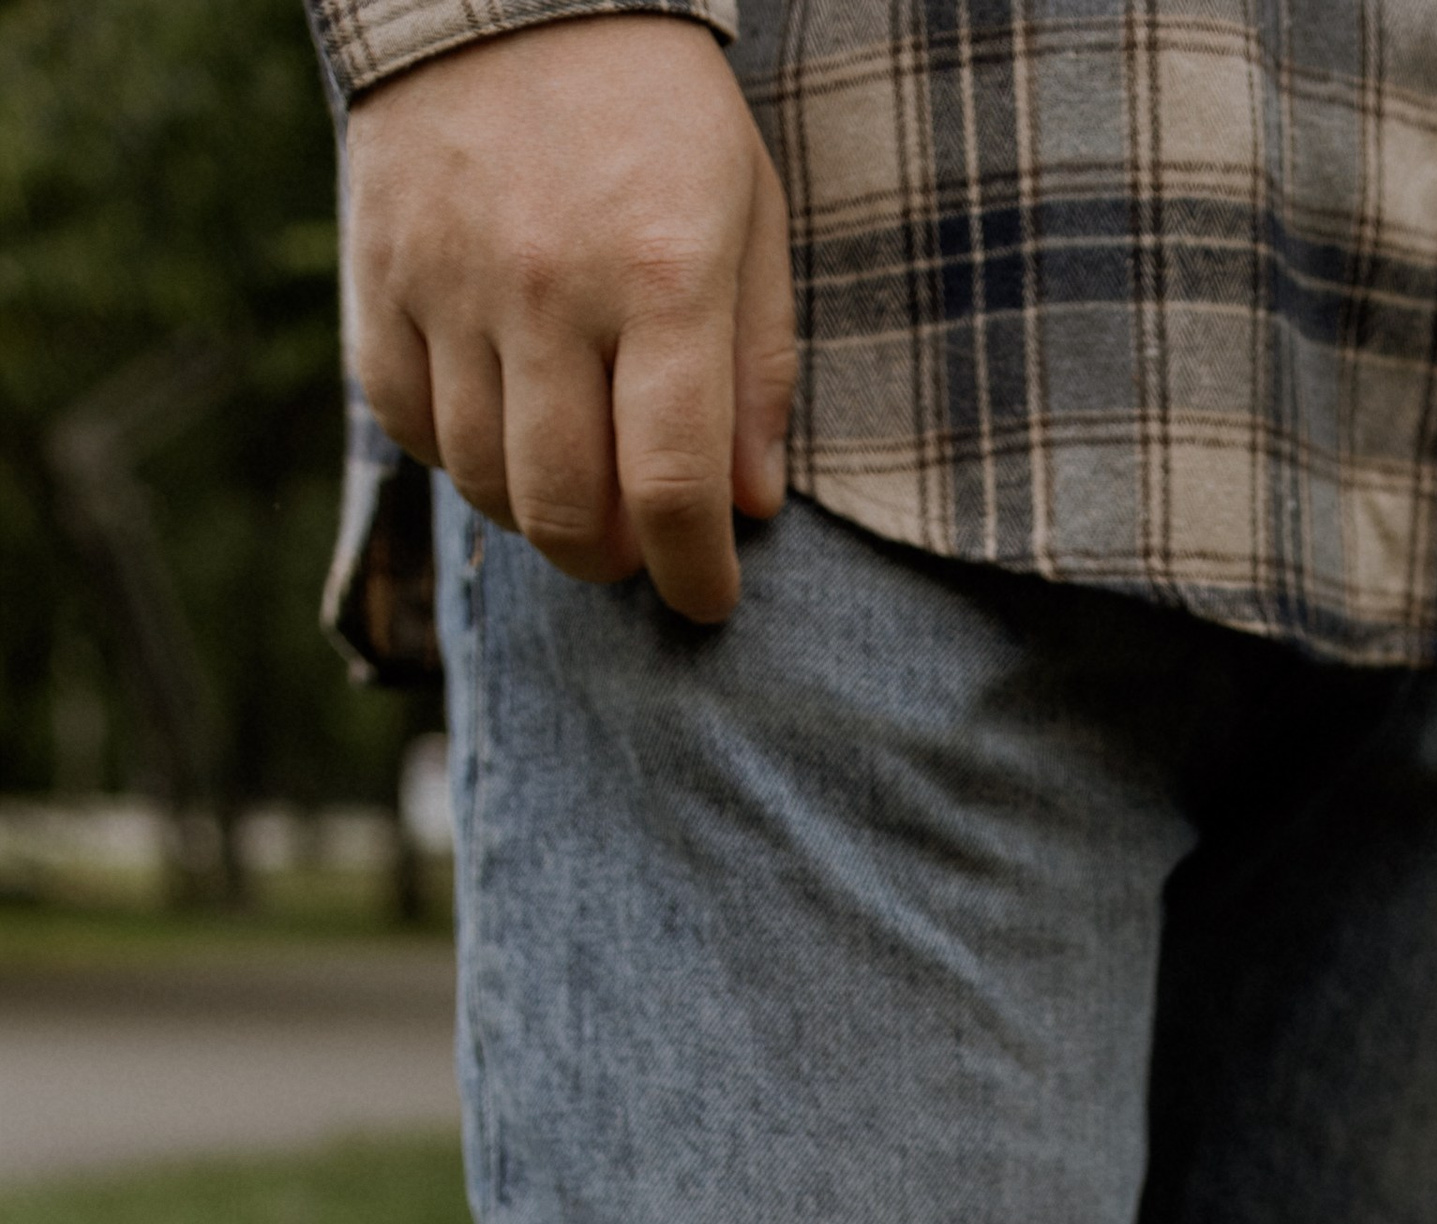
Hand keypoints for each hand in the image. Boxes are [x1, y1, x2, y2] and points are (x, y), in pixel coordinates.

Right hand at [346, 15, 795, 624]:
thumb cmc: (656, 110)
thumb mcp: (746, 215)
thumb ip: (756, 367)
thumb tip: (748, 507)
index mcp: (662, 277)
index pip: (671, 485)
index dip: (694, 572)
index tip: (708, 598)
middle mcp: (548, 289)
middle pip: (565, 509)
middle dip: (611, 562)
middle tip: (635, 552)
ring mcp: (451, 282)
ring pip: (482, 480)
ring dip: (534, 516)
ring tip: (572, 487)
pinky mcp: (378, 271)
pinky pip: (407, 422)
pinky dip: (453, 454)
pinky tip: (496, 425)